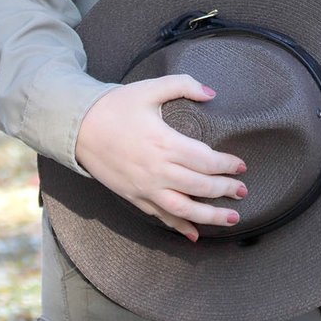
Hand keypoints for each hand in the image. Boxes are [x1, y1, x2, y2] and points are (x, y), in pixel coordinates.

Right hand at [75, 75, 246, 241]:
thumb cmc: (116, 106)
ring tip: (231, 218)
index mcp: (164, 142)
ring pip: (184, 208)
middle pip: (199, 186)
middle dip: (225, 190)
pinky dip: (179, 226)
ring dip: (210, 216)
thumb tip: (211, 92)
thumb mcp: (150, 88)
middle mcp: (157, 169)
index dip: (226, 165)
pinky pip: (161, 216)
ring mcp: (145, 187)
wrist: (79, 127)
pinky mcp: (134, 197)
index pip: (205, 160)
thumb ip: (183, 85)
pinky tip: (194, 235)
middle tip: (242, 191)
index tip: (242, 166)